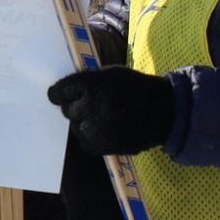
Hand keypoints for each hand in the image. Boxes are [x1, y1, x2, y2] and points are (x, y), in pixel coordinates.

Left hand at [47, 67, 175, 155]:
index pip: (58, 92)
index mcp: (89, 86)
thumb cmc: (136, 88)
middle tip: (94, 106)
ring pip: (75, 127)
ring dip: (84, 122)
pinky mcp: (99, 146)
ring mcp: (93, 129)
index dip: (60, 93)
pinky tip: (105, 130)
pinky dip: (91, 137)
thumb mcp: (111, 73)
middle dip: (77, 107)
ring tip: (103, 119)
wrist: (161, 112)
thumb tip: (65, 90)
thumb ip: (87, 80)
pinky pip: (84, 142)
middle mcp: (88, 107)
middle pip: (67, 110)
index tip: (61, 95)